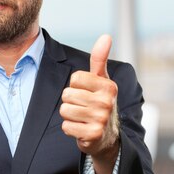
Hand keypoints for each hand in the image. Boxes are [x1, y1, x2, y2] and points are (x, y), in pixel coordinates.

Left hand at [60, 35, 119, 173]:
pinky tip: (81, 129)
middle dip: (71, 102)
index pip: (75, 78)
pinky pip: (66, 126)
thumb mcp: (102, 80)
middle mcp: (107, 102)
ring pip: (65, 110)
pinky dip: (70, 129)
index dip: (76, 86)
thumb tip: (106, 36)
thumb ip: (100, 58)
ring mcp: (100, 119)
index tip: (87, 93)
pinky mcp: (92, 135)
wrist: (108, 137)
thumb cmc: (101, 103)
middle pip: (67, 95)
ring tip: (82, 118)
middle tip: (84, 108)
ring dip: (70, 116)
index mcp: (108, 86)